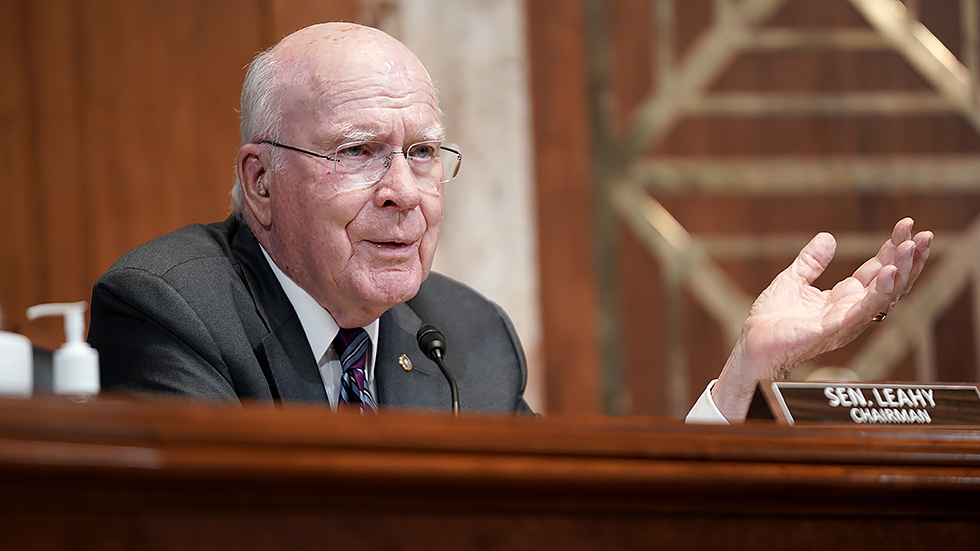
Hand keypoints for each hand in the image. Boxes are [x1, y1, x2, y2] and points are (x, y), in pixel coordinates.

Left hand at [711, 218, 931, 420]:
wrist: (752, 344)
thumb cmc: (771, 319)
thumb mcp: (792, 280)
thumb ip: (811, 261)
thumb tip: (827, 237)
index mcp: (844, 297)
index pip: (878, 270)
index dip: (893, 249)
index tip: (906, 225)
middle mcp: (852, 310)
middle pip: (890, 283)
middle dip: (909, 259)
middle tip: (925, 234)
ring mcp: (845, 321)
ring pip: (884, 297)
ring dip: (901, 271)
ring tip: (913, 247)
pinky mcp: (833, 330)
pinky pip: (862, 311)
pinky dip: (877, 293)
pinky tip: (889, 273)